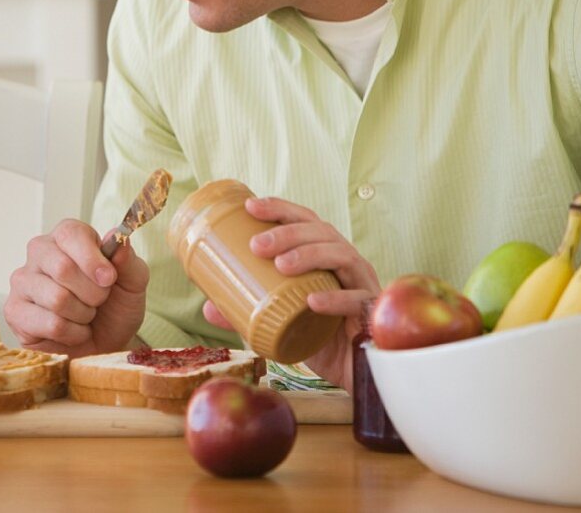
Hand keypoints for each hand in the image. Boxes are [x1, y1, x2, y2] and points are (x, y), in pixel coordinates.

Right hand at [4, 218, 147, 356]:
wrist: (105, 345)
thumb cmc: (115, 307)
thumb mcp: (133, 283)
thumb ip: (128, 260)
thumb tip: (119, 238)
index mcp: (66, 236)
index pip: (70, 234)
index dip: (92, 259)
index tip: (109, 279)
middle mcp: (39, 252)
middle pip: (62, 268)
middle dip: (93, 293)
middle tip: (99, 301)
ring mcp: (23, 281)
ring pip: (57, 299)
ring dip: (83, 315)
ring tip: (85, 315)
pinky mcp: (14, 311)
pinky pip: (50, 324)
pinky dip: (72, 333)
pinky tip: (73, 331)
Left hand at [201, 196, 378, 391]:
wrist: (356, 373)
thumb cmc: (320, 336)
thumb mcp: (279, 322)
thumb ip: (248, 313)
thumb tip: (208, 308)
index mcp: (325, 254)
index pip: (305, 220)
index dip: (280, 208)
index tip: (251, 206)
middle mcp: (346, 262)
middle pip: (321, 232)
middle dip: (288, 232)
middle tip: (257, 245)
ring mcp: (362, 284)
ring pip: (341, 256)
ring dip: (310, 255)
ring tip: (281, 264)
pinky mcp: (372, 313)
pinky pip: (357, 300)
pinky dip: (335, 298)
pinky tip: (312, 302)